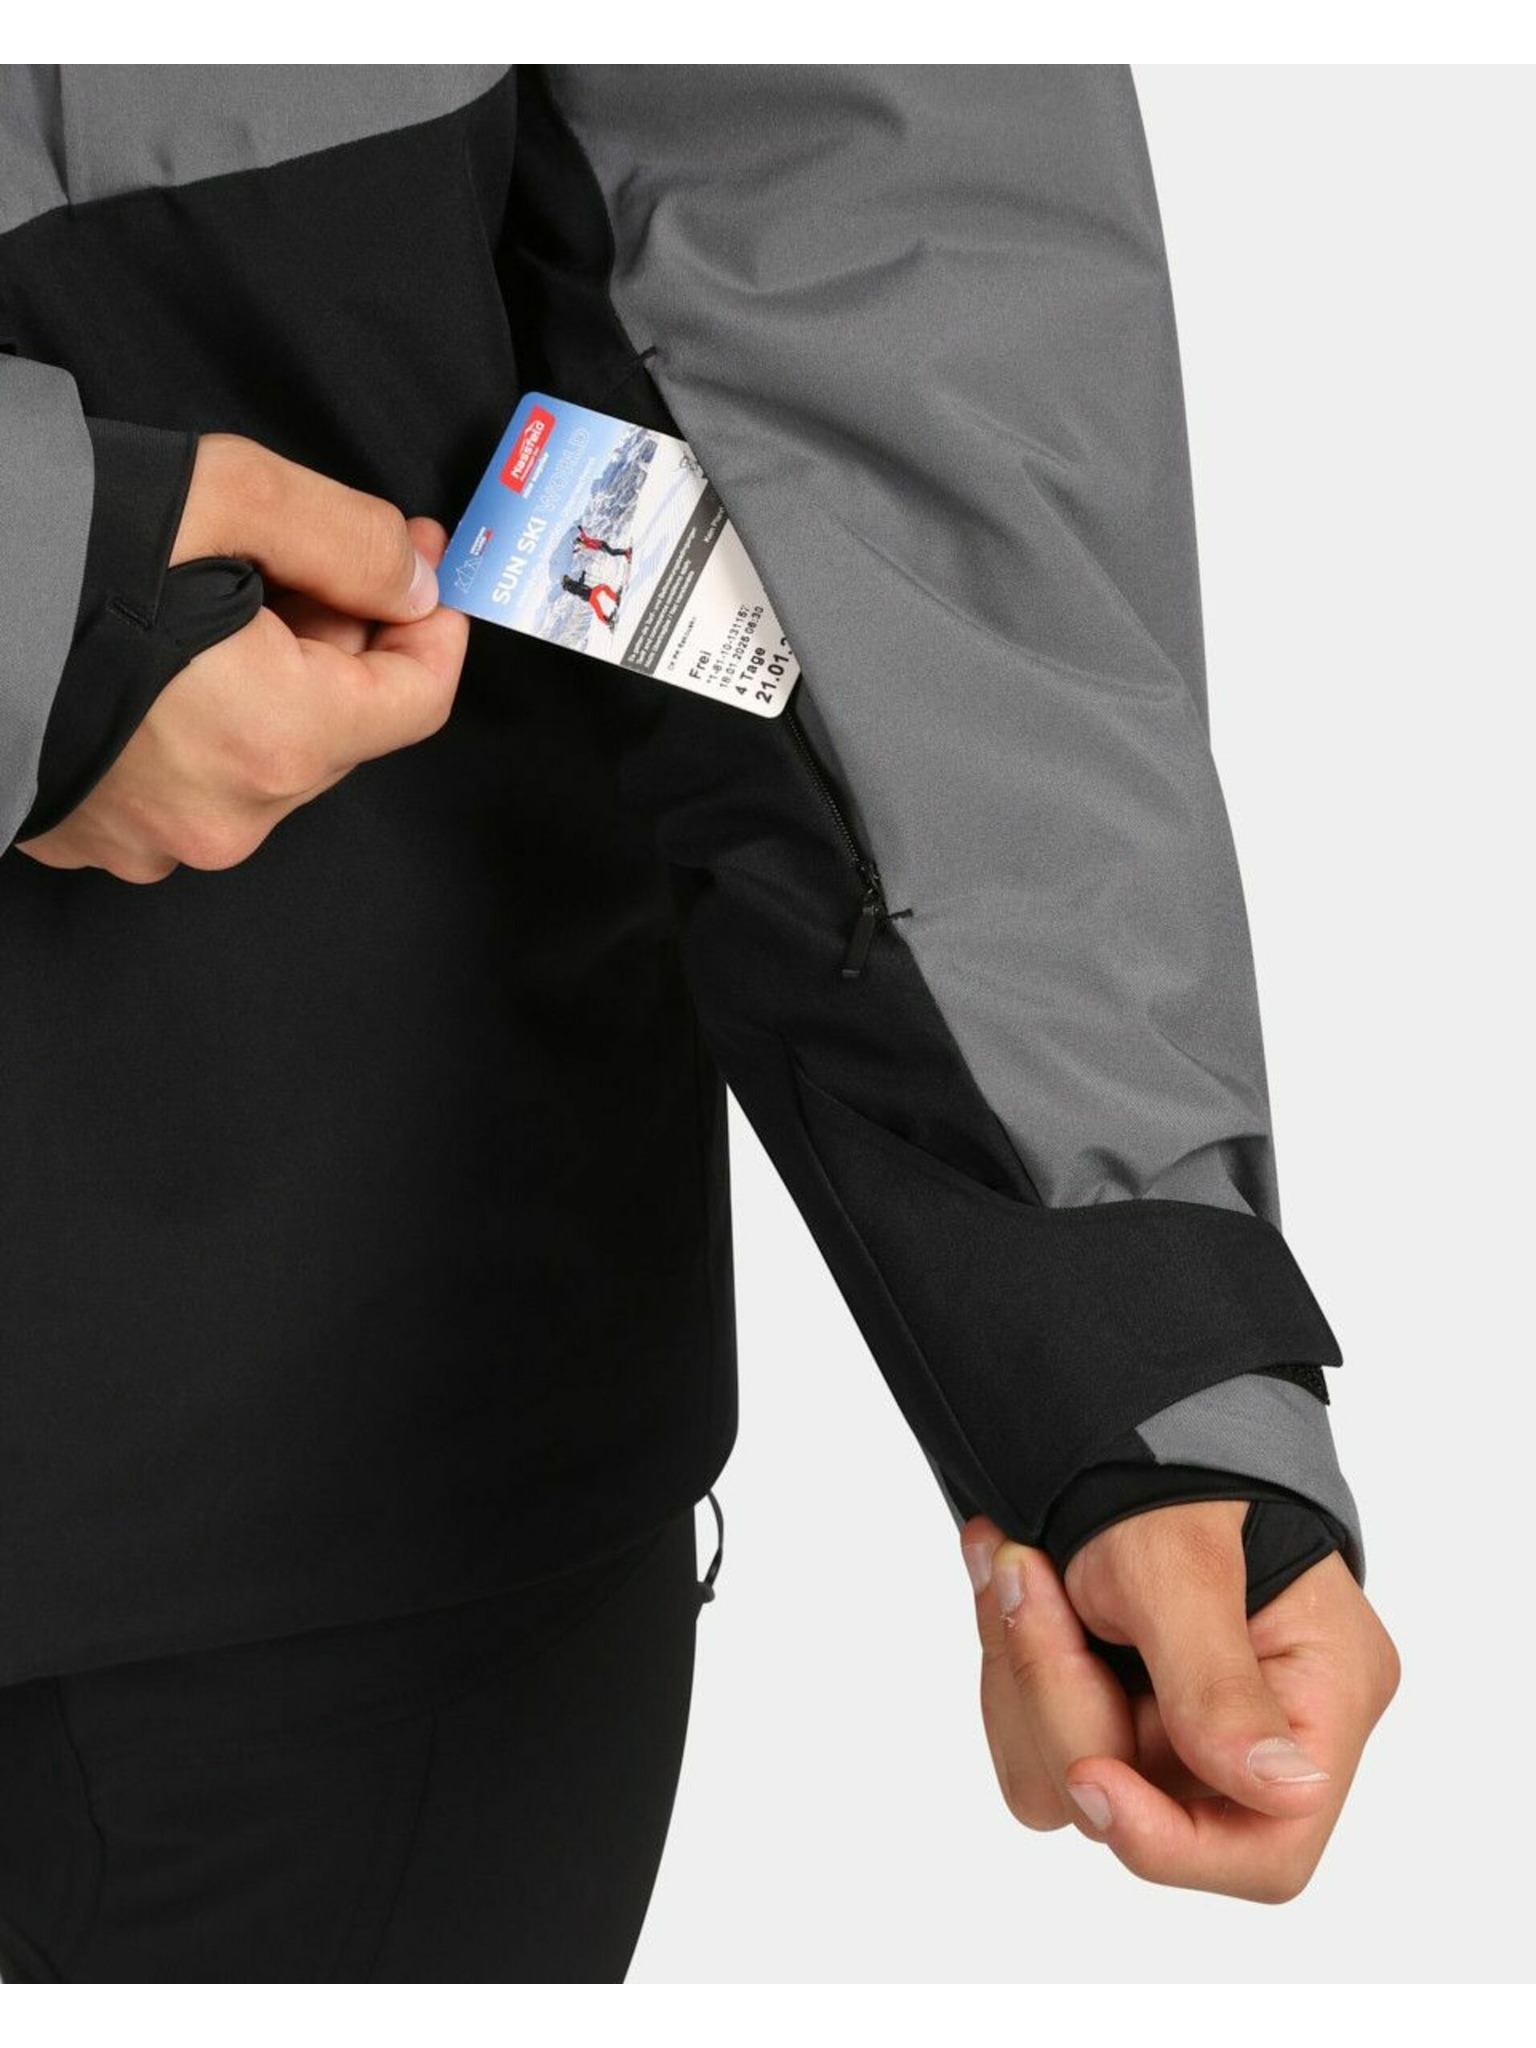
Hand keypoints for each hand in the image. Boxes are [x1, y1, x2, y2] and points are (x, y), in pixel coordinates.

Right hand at [17, 434, 467, 881]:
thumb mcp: (222, 493)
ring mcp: (155, 843)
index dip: (432, 623)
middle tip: (290, 555)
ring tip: (198, 597)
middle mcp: (228, 817)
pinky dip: (194, 720)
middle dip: (336, 639)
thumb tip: (416, 579)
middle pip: (340, 727)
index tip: (416, 564)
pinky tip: (147, 654)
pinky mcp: (96, 841)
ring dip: (263, 679)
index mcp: (276, 741)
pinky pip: (187, 780)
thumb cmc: (44, 544)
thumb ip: (348, 537)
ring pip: (262, 755)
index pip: (420, 701)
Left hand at [961, 1501, 1398, 1901]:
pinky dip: (1008, 1661)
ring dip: (1020, 1668)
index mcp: (1321, 1701)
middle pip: (1140, 1811)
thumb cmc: (1177, 1469)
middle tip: (1023, 1573)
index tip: (1089, 1774)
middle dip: (1061, 1698)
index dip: (1167, 1841)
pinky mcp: (1112, 1714)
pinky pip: (1030, 1741)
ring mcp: (1175, 1733)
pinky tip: (1012, 1579)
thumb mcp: (1183, 1562)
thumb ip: (1216, 1680)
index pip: (1266, 1851)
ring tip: (1013, 1558)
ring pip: (1063, 1781)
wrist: (1120, 1413)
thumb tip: (1286, 1792)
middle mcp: (1256, 1736)